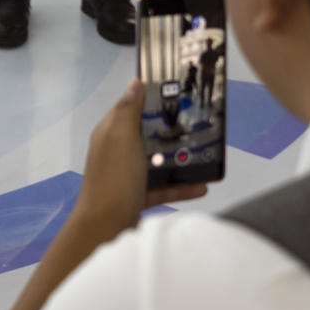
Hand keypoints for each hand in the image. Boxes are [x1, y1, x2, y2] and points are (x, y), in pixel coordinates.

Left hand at [73, 79, 207, 235]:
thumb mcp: (122, 137)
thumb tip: (135, 82)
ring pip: (155, 162)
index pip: (129, 108)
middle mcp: (117, 152)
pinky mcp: (136, 197)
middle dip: (169, 130)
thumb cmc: (115, 177)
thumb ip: (129, 110)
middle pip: (145, 135)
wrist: (105, 227)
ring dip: (178, 159)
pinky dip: (180, 187)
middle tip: (198, 124)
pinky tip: (202, 186)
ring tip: (204, 154)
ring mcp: (126, 176)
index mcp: (110, 133)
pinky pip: (161, 188)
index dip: (150, 99)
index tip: (177, 92)